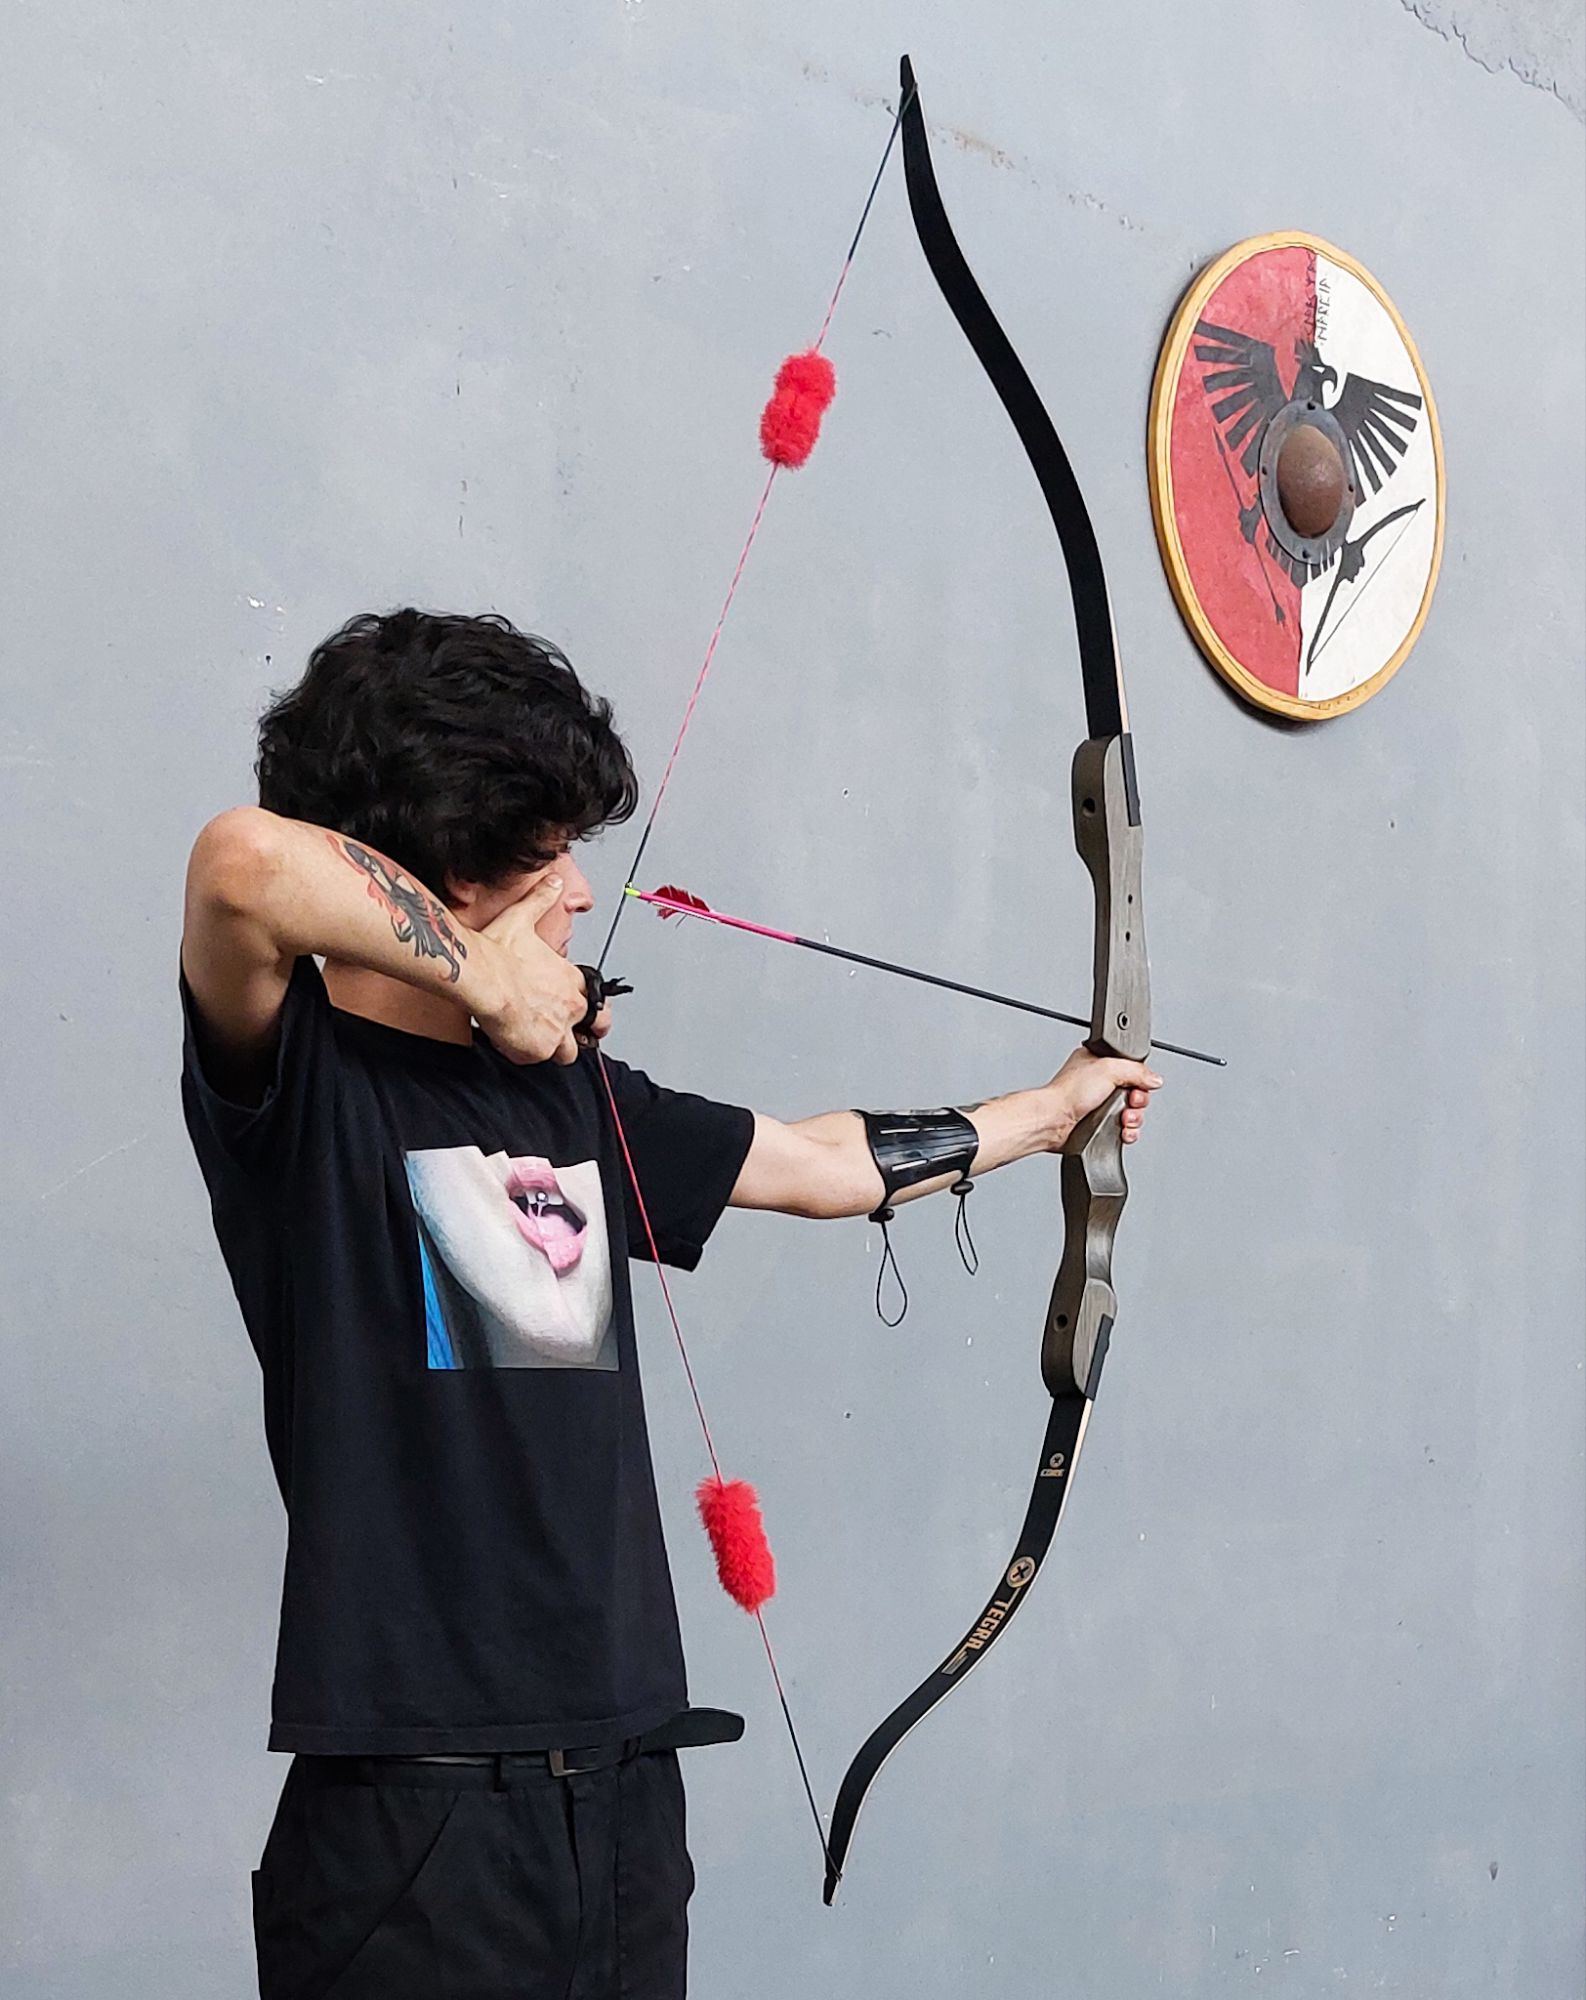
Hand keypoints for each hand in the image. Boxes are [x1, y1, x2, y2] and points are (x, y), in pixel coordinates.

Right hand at [471, 876, 592, 1065]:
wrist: (481, 977)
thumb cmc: (497, 951)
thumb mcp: (522, 918)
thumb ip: (540, 899)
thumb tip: (553, 880)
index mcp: (569, 978)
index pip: (589, 995)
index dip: (581, 1002)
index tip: (570, 1004)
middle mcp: (569, 1006)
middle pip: (591, 1027)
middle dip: (579, 1031)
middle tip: (560, 1030)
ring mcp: (557, 1030)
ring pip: (568, 1052)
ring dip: (554, 1048)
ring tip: (534, 1040)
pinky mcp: (538, 1049)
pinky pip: (536, 1060)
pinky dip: (524, 1054)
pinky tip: (509, 1041)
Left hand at [1047, 1046, 1162, 1151]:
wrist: (1055, 1121)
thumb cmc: (1069, 1093)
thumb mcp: (1109, 1069)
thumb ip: (1137, 1070)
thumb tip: (1154, 1079)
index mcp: (1100, 1063)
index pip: (1132, 1069)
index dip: (1139, 1079)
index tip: (1137, 1085)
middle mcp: (1100, 1083)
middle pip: (1136, 1092)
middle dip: (1137, 1102)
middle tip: (1129, 1102)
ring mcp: (1100, 1105)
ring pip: (1132, 1113)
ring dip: (1133, 1119)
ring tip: (1122, 1119)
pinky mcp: (1100, 1124)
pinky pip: (1125, 1129)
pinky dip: (1127, 1132)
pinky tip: (1122, 1131)